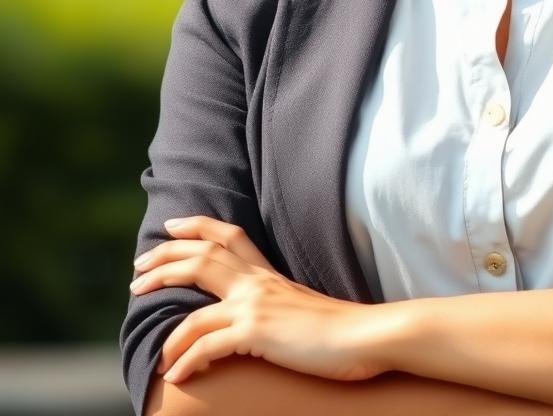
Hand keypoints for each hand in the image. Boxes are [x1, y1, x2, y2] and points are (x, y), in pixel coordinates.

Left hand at [129, 216, 389, 384]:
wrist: (365, 335)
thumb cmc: (341, 329)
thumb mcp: (302, 307)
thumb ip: (278, 306)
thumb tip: (262, 320)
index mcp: (269, 274)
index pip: (229, 236)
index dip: (197, 227)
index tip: (172, 226)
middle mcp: (259, 282)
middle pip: (203, 256)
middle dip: (165, 260)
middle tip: (138, 272)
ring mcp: (256, 305)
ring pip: (195, 303)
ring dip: (165, 321)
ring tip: (151, 341)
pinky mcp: (257, 331)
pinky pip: (207, 345)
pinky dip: (186, 360)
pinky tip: (176, 375)